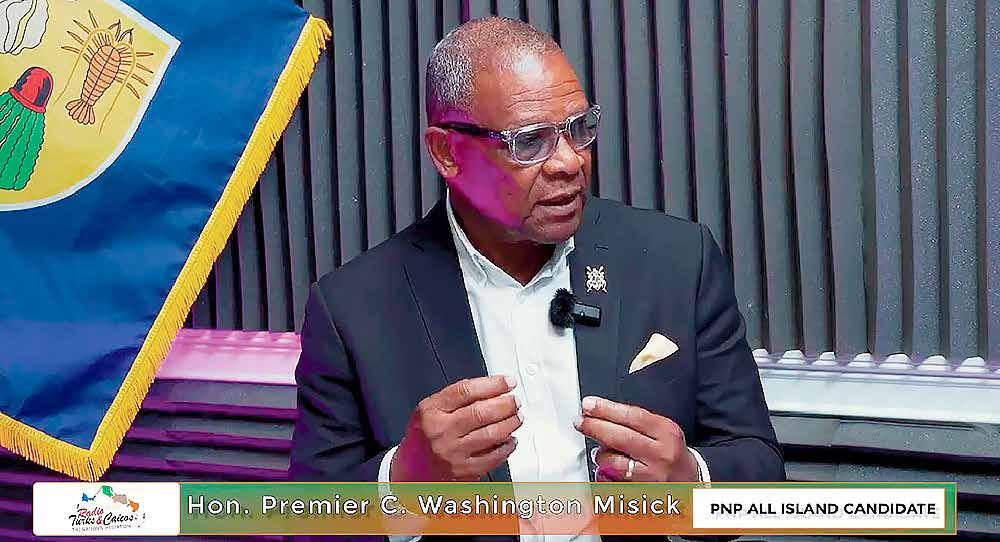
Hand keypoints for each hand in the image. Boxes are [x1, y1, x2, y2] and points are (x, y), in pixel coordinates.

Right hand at [391, 375, 522, 481]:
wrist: (409, 472)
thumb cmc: (423, 437)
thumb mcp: (429, 409)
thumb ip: (456, 397)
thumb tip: (491, 387)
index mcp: (431, 411)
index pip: (466, 391)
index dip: (492, 384)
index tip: (507, 382)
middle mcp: (440, 432)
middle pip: (481, 412)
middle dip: (505, 404)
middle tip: (515, 401)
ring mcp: (453, 453)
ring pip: (491, 434)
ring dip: (510, 423)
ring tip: (517, 417)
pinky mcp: (464, 472)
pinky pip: (493, 457)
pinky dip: (507, 447)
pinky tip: (510, 440)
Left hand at [574, 396, 698, 481]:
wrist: (690, 482)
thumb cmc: (670, 452)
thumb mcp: (662, 429)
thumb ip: (635, 421)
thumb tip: (600, 413)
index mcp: (666, 433)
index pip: (633, 416)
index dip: (606, 409)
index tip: (588, 404)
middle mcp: (661, 454)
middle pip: (621, 438)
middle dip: (595, 427)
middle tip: (580, 422)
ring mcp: (652, 477)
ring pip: (614, 462)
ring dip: (600, 454)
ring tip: (599, 451)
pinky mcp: (642, 493)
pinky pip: (613, 482)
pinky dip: (603, 474)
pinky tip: (604, 469)